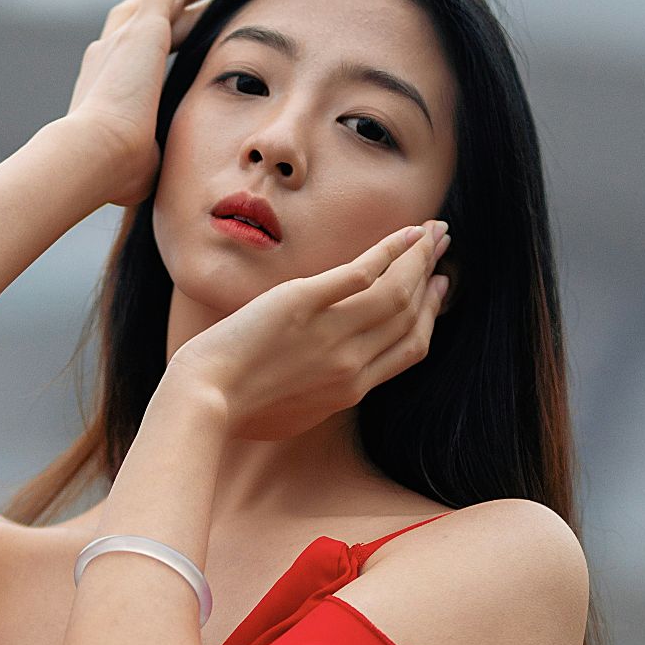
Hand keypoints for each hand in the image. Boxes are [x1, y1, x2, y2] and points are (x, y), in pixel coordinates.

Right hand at [62, 0, 250, 208]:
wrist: (94, 155)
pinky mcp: (140, 25)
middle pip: (158, 14)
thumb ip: (158, 159)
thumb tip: (172, 179)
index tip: (194, 31)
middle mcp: (113, 51)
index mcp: (111, 83)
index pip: (147, 50)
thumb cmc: (115, 173)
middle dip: (191, 0)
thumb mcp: (143, 164)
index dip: (173, 36)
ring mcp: (125, 35)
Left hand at [168, 220, 454, 440]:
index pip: (410, 347)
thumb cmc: (237, 411)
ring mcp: (329, 332)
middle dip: (431, 276)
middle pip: (409, 314)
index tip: (438, 289)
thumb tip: (334, 377)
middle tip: (441, 246)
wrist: (203, 401)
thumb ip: (325, 393)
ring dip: (419, 256)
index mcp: (352, 389)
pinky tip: (406, 232)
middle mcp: (351, 362)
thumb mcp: (296, 413)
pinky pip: (360, 274)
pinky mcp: (302, 303)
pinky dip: (390, 251)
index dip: (430, 314)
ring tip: (432, 230)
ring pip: (395, 291)